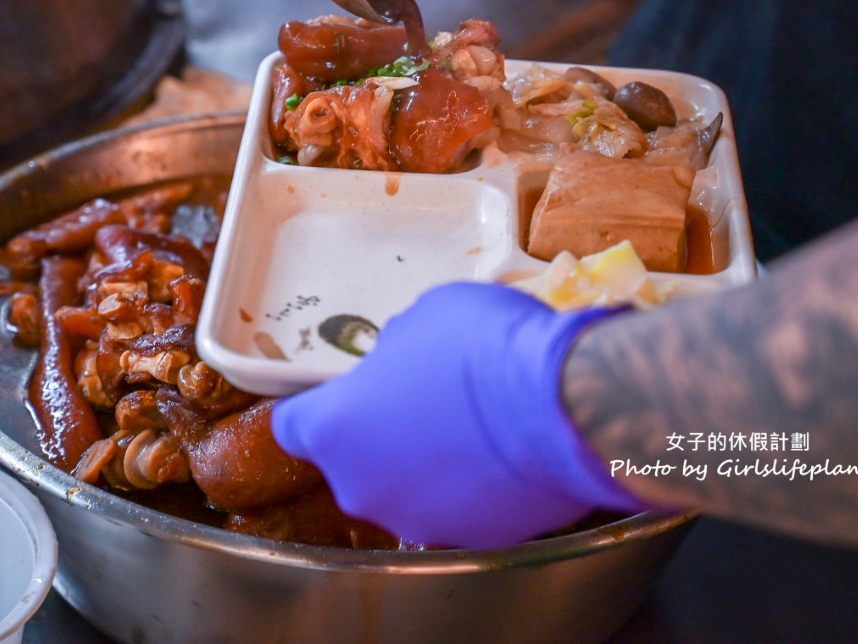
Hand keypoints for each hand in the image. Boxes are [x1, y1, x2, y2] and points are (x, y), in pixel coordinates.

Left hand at [271, 282, 645, 548]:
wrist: (564, 403)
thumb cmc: (480, 346)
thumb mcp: (421, 319)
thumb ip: (395, 352)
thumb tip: (403, 363)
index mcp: (333, 430)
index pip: (293, 426)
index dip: (319, 405)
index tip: (347, 391)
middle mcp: (363, 487)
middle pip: (356, 461)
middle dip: (383, 434)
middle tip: (425, 398)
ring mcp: (420, 521)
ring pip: (410, 489)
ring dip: (430, 464)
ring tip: (476, 426)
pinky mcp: (476, 539)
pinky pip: (463, 506)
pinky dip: (477, 487)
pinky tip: (508, 452)